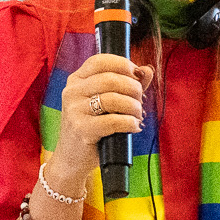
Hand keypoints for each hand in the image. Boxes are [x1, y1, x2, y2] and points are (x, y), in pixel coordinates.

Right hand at [46, 56, 154, 185]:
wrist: (72, 158)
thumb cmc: (92, 127)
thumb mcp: (106, 103)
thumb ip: (127, 85)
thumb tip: (147, 70)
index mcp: (76, 81)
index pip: (100, 61)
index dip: (123, 64)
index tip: (136, 76)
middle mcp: (71, 92)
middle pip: (110, 79)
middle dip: (133, 89)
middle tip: (139, 101)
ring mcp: (74, 110)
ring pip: (114, 98)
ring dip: (134, 107)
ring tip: (137, 116)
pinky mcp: (81, 129)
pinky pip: (113, 121)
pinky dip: (130, 123)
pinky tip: (133, 127)